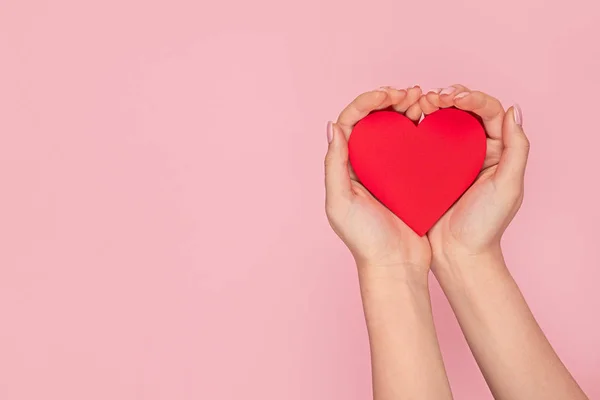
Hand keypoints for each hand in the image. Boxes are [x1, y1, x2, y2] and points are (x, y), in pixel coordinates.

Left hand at [325, 86, 429, 272]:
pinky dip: (422, 128)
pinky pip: (413, 145)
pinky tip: (433, 120)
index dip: (367, 102)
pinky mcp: (409, 178)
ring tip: (423, 100)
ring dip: (406, 109)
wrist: (395, 266)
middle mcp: (364, 164)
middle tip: (410, 93)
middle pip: (373, 119)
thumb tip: (332, 125)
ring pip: (394, 128)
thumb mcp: (341, 203)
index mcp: (345, 166)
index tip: (388, 94)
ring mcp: (387, 170)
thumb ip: (334, 165)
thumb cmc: (365, 239)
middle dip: (389, 99)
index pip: (351, 121)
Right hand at [418, 85, 529, 264]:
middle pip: (465, 111)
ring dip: (432, 106)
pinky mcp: (430, 168)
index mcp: (498, 150)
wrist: (457, 254)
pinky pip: (426, 139)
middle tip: (432, 97)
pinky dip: (418, 125)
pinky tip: (408, 120)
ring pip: (444, 120)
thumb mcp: (508, 186)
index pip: (488, 112)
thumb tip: (514, 109)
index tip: (452, 98)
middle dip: (450, 97)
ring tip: (419, 104)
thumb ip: (516, 149)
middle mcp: (476, 150)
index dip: (471, 98)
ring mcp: (452, 158)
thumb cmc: (485, 225)